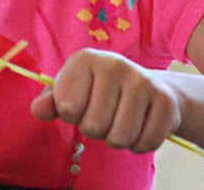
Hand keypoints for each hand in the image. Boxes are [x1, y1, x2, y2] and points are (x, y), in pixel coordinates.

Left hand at [31, 48, 181, 152]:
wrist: (148, 88)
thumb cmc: (99, 92)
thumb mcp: (71, 92)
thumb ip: (50, 102)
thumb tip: (37, 110)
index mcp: (85, 59)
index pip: (67, 109)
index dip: (72, 116)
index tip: (82, 104)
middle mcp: (114, 64)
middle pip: (93, 127)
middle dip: (96, 130)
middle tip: (105, 115)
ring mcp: (142, 80)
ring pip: (119, 138)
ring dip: (116, 139)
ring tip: (119, 121)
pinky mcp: (166, 100)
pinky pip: (145, 143)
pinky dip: (139, 144)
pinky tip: (139, 125)